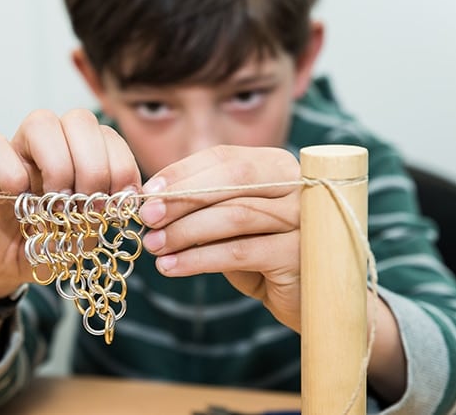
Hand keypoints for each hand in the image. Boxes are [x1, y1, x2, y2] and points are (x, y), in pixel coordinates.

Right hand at [0, 109, 141, 299]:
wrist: (5, 266)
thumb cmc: (49, 242)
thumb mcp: (90, 229)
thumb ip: (110, 208)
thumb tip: (130, 196)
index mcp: (83, 154)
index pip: (109, 135)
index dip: (121, 166)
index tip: (119, 201)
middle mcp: (53, 144)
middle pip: (79, 120)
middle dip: (93, 166)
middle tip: (87, 204)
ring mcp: (17, 150)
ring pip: (41, 122)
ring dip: (58, 164)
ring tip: (56, 202)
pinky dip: (10, 171)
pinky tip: (19, 196)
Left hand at [138, 145, 303, 330]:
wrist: (308, 299)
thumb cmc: (264, 255)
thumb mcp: (233, 225)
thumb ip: (206, 207)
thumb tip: (152, 202)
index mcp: (278, 166)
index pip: (225, 157)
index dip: (182, 172)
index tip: (148, 191)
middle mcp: (297, 184)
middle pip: (232, 179)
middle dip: (183, 197)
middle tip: (147, 217)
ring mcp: (304, 218)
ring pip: (234, 215)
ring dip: (185, 231)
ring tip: (154, 246)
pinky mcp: (299, 255)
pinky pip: (239, 252)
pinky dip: (199, 259)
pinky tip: (172, 267)